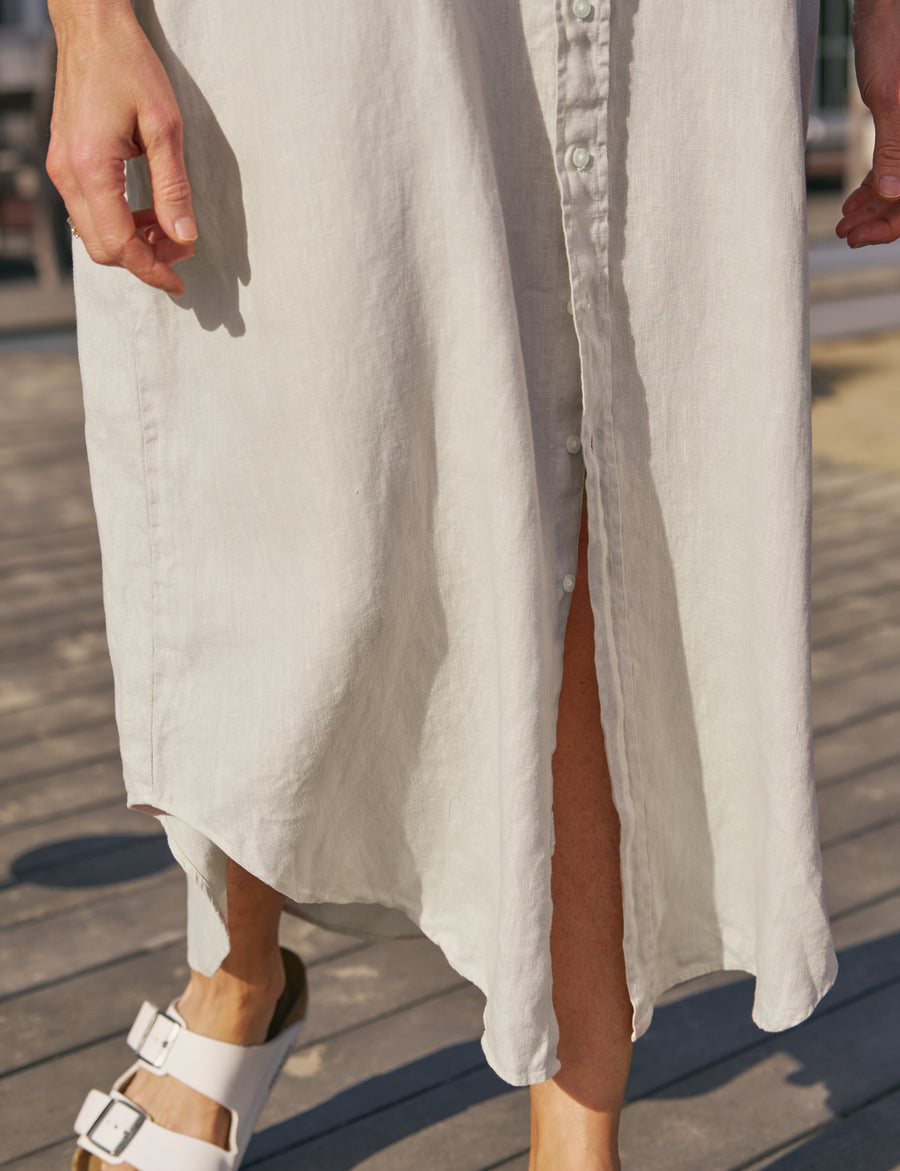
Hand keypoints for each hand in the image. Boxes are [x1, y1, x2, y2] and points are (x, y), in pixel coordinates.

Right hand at [46, 3, 196, 294]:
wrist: (92, 28)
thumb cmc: (129, 67)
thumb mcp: (165, 128)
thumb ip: (173, 188)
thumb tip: (184, 236)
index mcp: (91, 168)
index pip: (120, 244)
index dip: (152, 270)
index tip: (180, 281)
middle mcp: (67, 174)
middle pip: (102, 248)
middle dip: (144, 259)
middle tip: (181, 249)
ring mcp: (61, 169)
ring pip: (94, 233)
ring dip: (132, 242)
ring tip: (169, 230)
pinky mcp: (64, 162)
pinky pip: (88, 212)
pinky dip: (119, 222)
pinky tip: (146, 212)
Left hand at [836, 0, 899, 245]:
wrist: (886, 10)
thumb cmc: (893, 43)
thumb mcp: (891, 99)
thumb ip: (894, 148)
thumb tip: (894, 194)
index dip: (891, 224)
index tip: (859, 237)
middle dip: (879, 219)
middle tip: (846, 234)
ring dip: (873, 207)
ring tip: (845, 222)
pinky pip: (893, 165)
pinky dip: (873, 185)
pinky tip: (853, 200)